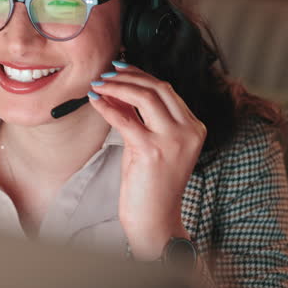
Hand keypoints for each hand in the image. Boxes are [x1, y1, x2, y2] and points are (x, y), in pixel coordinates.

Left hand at [88, 61, 205, 259]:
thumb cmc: (151, 184)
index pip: (167, 90)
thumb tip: (116, 88)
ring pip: (144, 96)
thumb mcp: (147, 143)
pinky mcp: (152, 151)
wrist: (155, 220)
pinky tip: (94, 101)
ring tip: (98, 84)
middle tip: (105, 73)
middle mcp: (188, 131)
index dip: (140, 75)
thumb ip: (137, 116)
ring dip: (117, 86)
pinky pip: (125, 119)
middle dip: (128, 76)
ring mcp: (172, 141)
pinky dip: (107, 107)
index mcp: (193, 127)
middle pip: (158, 88)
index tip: (120, 68)